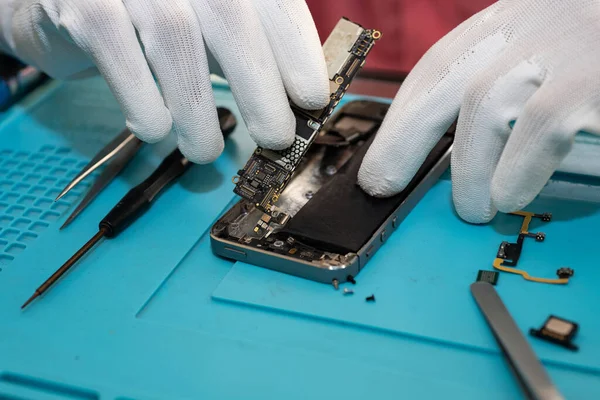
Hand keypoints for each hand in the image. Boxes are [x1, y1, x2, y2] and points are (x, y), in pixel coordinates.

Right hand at [0, 0, 328, 162]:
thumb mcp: (208, 27)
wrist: (60, 1)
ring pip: (176, 39)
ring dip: (198, 111)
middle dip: (261, 90)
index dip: (298, 52)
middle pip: (232, 20)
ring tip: (204, 150)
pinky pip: (118, 52)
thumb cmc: (148, 22)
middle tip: (274, 139)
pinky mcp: (83, 3)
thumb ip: (248, 51)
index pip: (273, 3)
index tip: (312, 99)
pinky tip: (154, 127)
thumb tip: (296, 103)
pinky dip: (144, 102)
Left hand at [358, 0, 599, 222]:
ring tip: (471, 206)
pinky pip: (541, 126)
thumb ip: (510, 84)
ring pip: (485, 102)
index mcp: (522, 15)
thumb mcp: (557, 53)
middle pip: (447, 76)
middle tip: (381, 184)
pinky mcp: (599, 79)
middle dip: (403, 136)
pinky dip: (517, 169)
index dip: (405, 109)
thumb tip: (458, 145)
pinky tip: (510, 194)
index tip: (383, 150)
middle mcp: (541, 19)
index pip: (443, 60)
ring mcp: (575, 43)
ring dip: (467, 166)